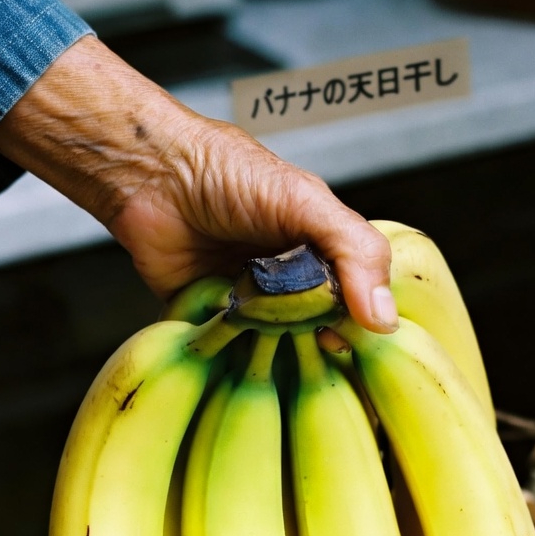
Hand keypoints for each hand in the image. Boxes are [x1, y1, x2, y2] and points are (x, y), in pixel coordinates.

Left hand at [0, 36, 396, 332]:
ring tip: (267, 349)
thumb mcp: (307, 203)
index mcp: (321, 255)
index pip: (356, 306)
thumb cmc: (229, 175)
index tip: (346, 344)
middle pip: (317, 335)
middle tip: (303, 346)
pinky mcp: (209, 324)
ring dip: (274, 356)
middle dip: (313, 346)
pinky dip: (232, 359)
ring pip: (275, 352)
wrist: (150, 177)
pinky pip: (229, 356)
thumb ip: (354, 253)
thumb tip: (384, 321)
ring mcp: (249, 307)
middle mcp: (289, 285)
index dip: (357, 328)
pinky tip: (234, 358)